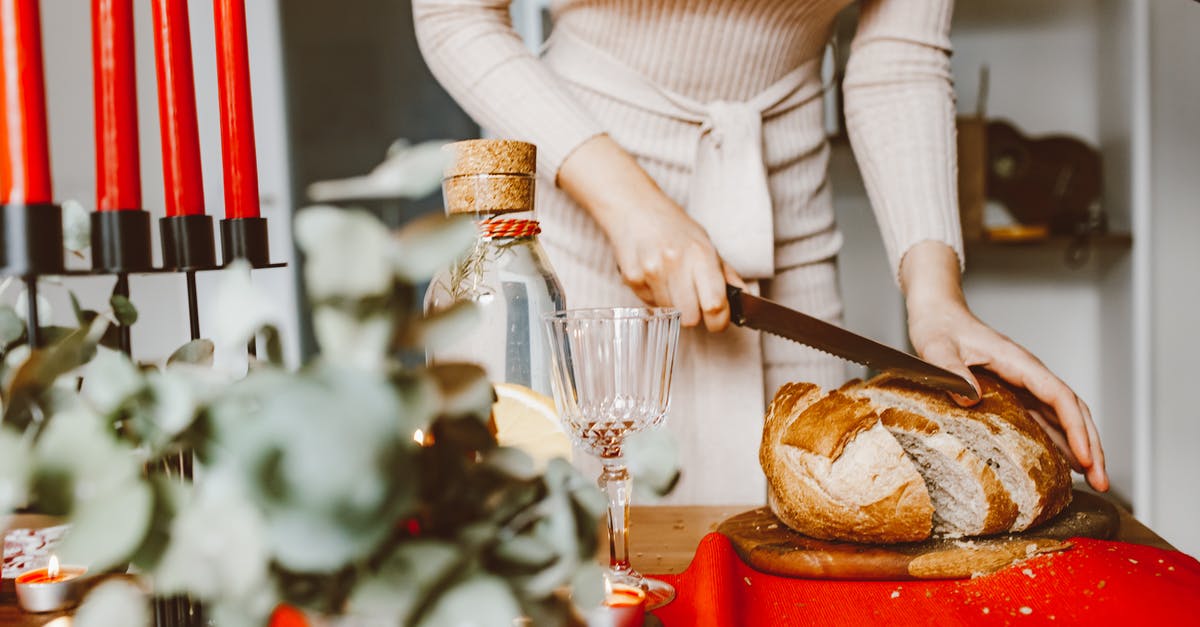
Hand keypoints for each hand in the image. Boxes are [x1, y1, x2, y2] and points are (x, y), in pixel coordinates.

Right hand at [558, 135, 742, 330]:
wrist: (634, 207)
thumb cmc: (673, 226)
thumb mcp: (705, 243)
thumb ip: (726, 274)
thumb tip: (746, 298)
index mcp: (700, 254)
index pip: (715, 304)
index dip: (719, 321)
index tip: (718, 322)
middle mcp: (676, 263)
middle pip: (691, 318)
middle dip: (694, 314)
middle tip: (692, 300)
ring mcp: (651, 271)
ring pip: (670, 313)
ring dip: (673, 303)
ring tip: (669, 280)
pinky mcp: (631, 278)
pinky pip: (649, 304)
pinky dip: (654, 295)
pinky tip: (653, 275)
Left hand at [900, 241, 1108, 491]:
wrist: (937, 314)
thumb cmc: (939, 327)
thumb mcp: (936, 348)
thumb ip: (952, 371)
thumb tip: (970, 397)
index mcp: (1018, 363)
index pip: (1059, 397)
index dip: (1076, 428)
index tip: (1086, 457)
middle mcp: (1028, 374)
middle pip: (1073, 410)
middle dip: (1091, 445)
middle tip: (1102, 481)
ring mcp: (1024, 384)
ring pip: (1064, 417)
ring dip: (1081, 447)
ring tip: (1094, 480)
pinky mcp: (1014, 393)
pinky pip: (1044, 419)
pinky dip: (1060, 441)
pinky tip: (1066, 464)